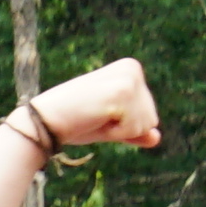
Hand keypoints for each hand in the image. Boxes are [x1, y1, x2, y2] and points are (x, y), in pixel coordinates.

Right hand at [29, 58, 164, 151]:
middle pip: (152, 119)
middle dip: (126, 128)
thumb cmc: (77, 121)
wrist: (47, 120)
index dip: (126, 125)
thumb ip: (136, 130)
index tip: (103, 114)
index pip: (151, 115)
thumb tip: (157, 137)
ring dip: (120, 130)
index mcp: (131, 69)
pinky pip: (135, 129)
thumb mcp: (113, 126)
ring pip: (146, 125)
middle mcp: (132, 69)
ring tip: (96, 116)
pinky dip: (116, 132)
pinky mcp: (122, 92)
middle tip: (97, 116)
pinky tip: (96, 118)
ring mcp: (128, 79)